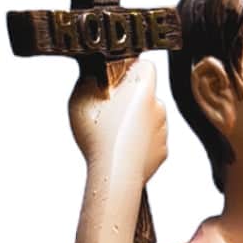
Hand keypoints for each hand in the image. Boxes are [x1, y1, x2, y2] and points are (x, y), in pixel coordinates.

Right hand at [67, 59, 167, 190]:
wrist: (113, 177)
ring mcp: (162, 131)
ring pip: (150, 117)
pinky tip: (124, 147)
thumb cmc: (98, 139)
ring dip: (137, 120)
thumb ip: (90, 78)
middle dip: (132, 98)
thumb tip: (94, 69)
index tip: (118, 79)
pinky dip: (141, 142)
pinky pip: (151, 140)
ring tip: (116, 132)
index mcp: (143, 90)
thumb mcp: (81, 99)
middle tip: (111, 110)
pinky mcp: (162, 152)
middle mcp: (158, 107)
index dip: (132, 69)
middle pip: (147, 93)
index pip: (146, 66)